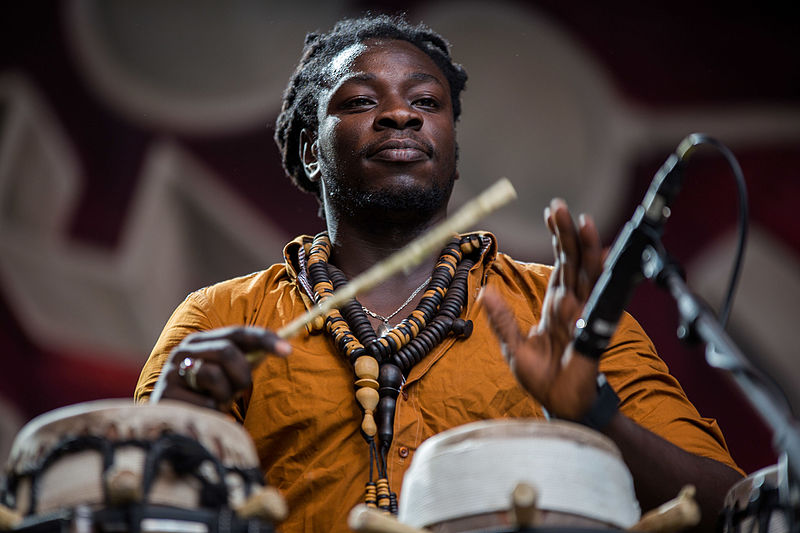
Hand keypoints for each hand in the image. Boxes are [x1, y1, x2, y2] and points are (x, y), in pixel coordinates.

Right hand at [150, 326, 290, 411]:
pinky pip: (205, 403)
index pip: (237, 333)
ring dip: (225, 396)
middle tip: (239, 390)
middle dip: (242, 375)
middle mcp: (183, 351)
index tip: (288, 350)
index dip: (264, 339)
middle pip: (227, 351)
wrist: (171, 424)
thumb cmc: (205, 396)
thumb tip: (282, 345)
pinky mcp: (166, 395)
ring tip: (216, 402)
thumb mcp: (227, 374)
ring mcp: (171, 372)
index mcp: (200, 341)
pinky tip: (203, 413)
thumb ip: (246, 359)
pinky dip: (213, 412)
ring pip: (215, 376)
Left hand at [482, 198, 603, 419]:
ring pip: (586, 274)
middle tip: (561, 206)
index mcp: (555, 305)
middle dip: (568, 234)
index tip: (552, 213)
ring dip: (584, 248)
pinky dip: (598, 279)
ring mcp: (584, 315)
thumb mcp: (513, 348)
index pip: (558, 265)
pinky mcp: (592, 330)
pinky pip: (596, 301)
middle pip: (573, 262)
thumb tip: (484, 292)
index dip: (557, 239)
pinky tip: (602, 256)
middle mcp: (572, 304)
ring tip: (582, 221)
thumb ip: (502, 319)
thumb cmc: (542, 378)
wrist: (561, 405)